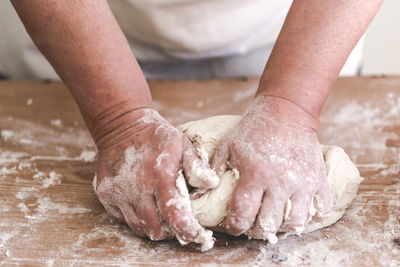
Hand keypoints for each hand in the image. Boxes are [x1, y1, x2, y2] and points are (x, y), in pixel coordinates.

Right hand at [94, 108, 218, 241]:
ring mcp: (117, 191)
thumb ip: (197, 167)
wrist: (122, 125)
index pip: (174, 216)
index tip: (194, 233)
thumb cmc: (157, 136)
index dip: (186, 230)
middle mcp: (136, 186)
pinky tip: (144, 204)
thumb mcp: (182, 144)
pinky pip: (123, 218)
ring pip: (138, 227)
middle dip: (169, 231)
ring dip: (152, 226)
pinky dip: (136, 217)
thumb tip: (213, 184)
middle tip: (177, 223)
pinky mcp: (105, 193)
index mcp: (160, 174)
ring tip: (161, 215)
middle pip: (154, 228)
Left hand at [210, 96, 331, 241]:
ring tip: (275, 219)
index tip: (233, 226)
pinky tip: (299, 209)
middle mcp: (279, 182)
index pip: (242, 215)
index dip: (234, 227)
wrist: (285, 110)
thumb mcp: (228, 145)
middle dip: (257, 231)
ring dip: (283, 227)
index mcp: (254, 174)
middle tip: (253, 225)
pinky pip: (322, 209)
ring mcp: (302, 182)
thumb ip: (213, 170)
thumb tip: (197, 193)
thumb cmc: (253, 128)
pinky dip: (312, 215)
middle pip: (268, 225)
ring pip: (295, 223)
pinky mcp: (319, 179)